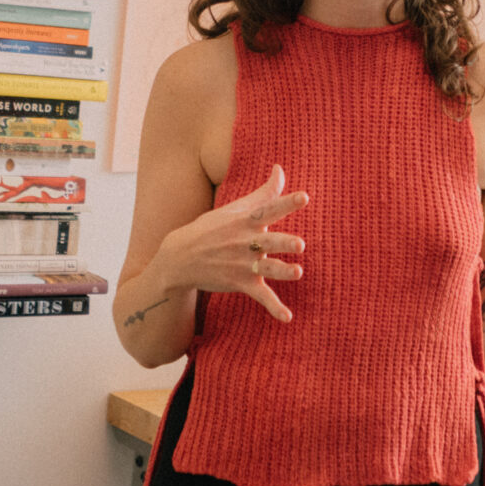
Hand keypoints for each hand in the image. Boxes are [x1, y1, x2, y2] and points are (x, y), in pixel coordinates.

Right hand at [165, 164, 309, 322]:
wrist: (180, 256)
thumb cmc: (213, 227)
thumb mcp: (236, 208)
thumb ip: (264, 191)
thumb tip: (281, 168)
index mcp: (245, 220)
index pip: (269, 209)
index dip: (286, 202)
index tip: (304, 197)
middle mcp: (245, 241)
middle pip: (269, 241)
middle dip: (283, 242)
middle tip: (300, 244)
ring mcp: (243, 263)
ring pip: (266, 267)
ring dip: (282, 271)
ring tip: (298, 272)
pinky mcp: (241, 282)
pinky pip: (260, 296)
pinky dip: (274, 308)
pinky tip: (288, 318)